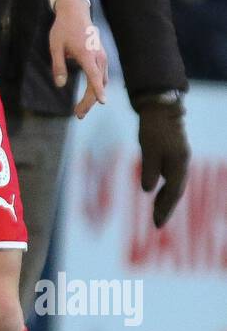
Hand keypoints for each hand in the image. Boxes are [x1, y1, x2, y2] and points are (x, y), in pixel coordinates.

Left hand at [49, 0, 107, 119]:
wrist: (75, 12)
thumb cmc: (63, 28)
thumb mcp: (55, 47)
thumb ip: (58, 66)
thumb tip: (60, 84)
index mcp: (86, 55)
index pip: (94, 77)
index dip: (97, 91)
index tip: (103, 103)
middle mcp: (98, 57)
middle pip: (98, 84)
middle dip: (90, 101)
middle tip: (78, 114)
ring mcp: (102, 56)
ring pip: (101, 81)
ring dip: (93, 95)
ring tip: (81, 108)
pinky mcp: (102, 55)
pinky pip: (102, 74)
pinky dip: (97, 86)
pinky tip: (89, 93)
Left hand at [137, 96, 190, 227]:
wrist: (160, 107)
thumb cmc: (153, 127)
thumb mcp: (148, 148)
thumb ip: (149, 169)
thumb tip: (148, 190)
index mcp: (179, 163)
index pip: (173, 192)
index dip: (165, 209)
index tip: (157, 223)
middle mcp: (182, 163)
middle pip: (176, 191)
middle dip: (167, 208)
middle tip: (157, 224)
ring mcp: (179, 159)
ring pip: (174, 184)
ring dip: (165, 199)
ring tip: (156, 213)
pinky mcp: (173, 155)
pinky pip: (171, 177)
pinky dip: (164, 188)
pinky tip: (156, 194)